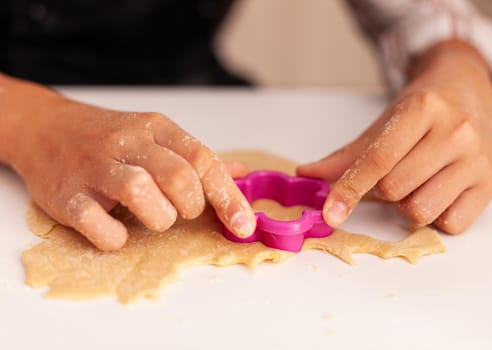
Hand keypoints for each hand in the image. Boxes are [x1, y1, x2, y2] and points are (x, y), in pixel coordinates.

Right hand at [3, 82, 254, 250]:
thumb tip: (242, 173)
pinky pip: (98, 224)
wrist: (47, 129)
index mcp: (156, 128)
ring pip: (140, 192)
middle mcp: (127, 143)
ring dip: (158, 217)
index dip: (228, 197)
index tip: (244, 226)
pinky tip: (117, 230)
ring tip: (152, 216)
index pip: (203, 159)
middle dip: (190, 206)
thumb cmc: (110, 139)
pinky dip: (115, 237)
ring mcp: (95, 168)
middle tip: (181, 210)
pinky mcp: (66, 196)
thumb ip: (198, 159)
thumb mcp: (157, 138)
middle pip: (178, 177)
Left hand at [298, 41, 491, 233]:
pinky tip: (438, 191)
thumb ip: (345, 156)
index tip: (330, 214)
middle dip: (383, 191)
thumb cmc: (421, 112)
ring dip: (407, 205)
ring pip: (420, 211)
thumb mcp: (382, 125)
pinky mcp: (490, 183)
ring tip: (416, 182)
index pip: (377, 160)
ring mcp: (476, 159)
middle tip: (395, 173)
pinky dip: (435, 216)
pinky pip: (449, 224)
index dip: (349, 189)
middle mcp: (454, 132)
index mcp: (422, 110)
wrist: (466, 94)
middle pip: (394, 189)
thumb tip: (306, 175)